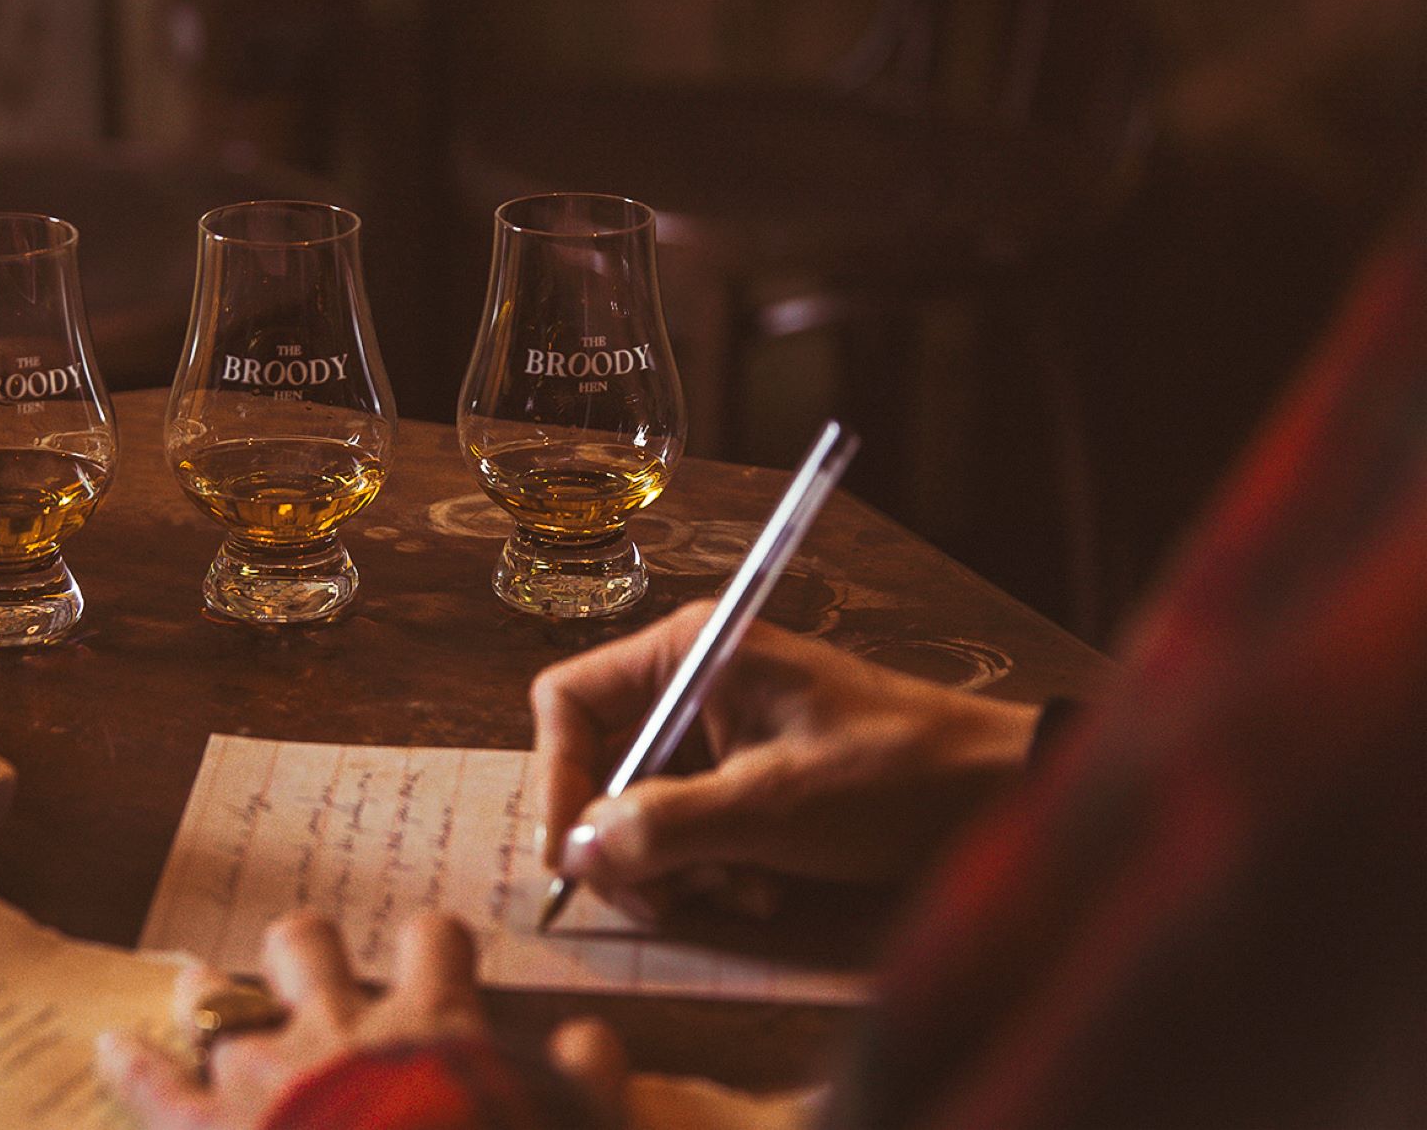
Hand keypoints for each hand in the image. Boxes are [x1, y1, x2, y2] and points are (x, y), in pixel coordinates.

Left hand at [98, 911, 625, 1128]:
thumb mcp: (561, 1126)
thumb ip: (586, 1083)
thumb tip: (590, 1040)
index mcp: (426, 1026)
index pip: (434, 938)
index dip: (434, 947)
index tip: (435, 962)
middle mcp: (338, 1029)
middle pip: (307, 939)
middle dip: (306, 949)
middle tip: (308, 971)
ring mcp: (262, 1077)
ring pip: (219, 996)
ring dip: (214, 996)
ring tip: (203, 991)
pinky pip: (153, 1084)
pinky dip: (131, 1066)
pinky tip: (108, 1048)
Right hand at [532, 603, 1039, 921]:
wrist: (998, 793)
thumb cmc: (894, 778)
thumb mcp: (770, 807)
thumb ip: (664, 826)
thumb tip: (575, 850)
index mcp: (689, 652)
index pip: (568, 701)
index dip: (557, 778)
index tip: (572, 855)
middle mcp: (692, 680)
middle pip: (598, 763)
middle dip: (624, 840)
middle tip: (662, 901)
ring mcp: (719, 727)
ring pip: (640, 805)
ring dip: (675, 864)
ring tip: (739, 890)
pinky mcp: (744, 771)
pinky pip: (687, 824)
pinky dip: (711, 866)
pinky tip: (762, 888)